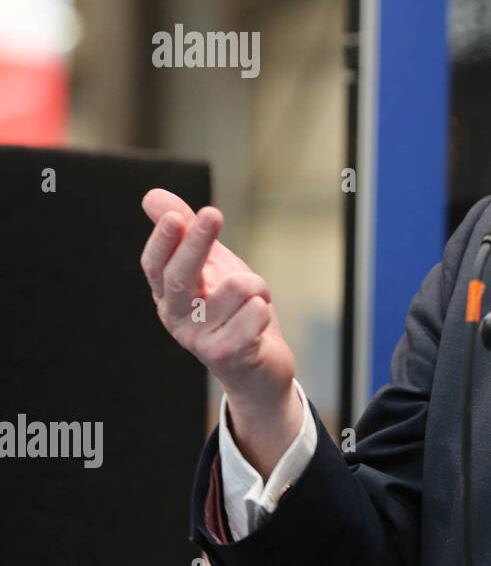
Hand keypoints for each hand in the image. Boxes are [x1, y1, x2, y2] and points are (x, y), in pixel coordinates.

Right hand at [140, 188, 299, 473]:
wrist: (258, 370)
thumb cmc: (234, 313)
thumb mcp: (213, 267)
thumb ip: (187, 233)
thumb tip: (152, 195)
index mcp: (170, 295)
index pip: (155, 266)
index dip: (163, 241)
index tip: (174, 215)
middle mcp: (177, 318)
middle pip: (180, 277)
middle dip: (196, 243)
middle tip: (212, 213)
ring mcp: (200, 340)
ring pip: (234, 289)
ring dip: (254, 283)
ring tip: (256, 296)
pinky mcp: (227, 355)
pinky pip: (254, 314)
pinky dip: (264, 308)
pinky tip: (260, 320)